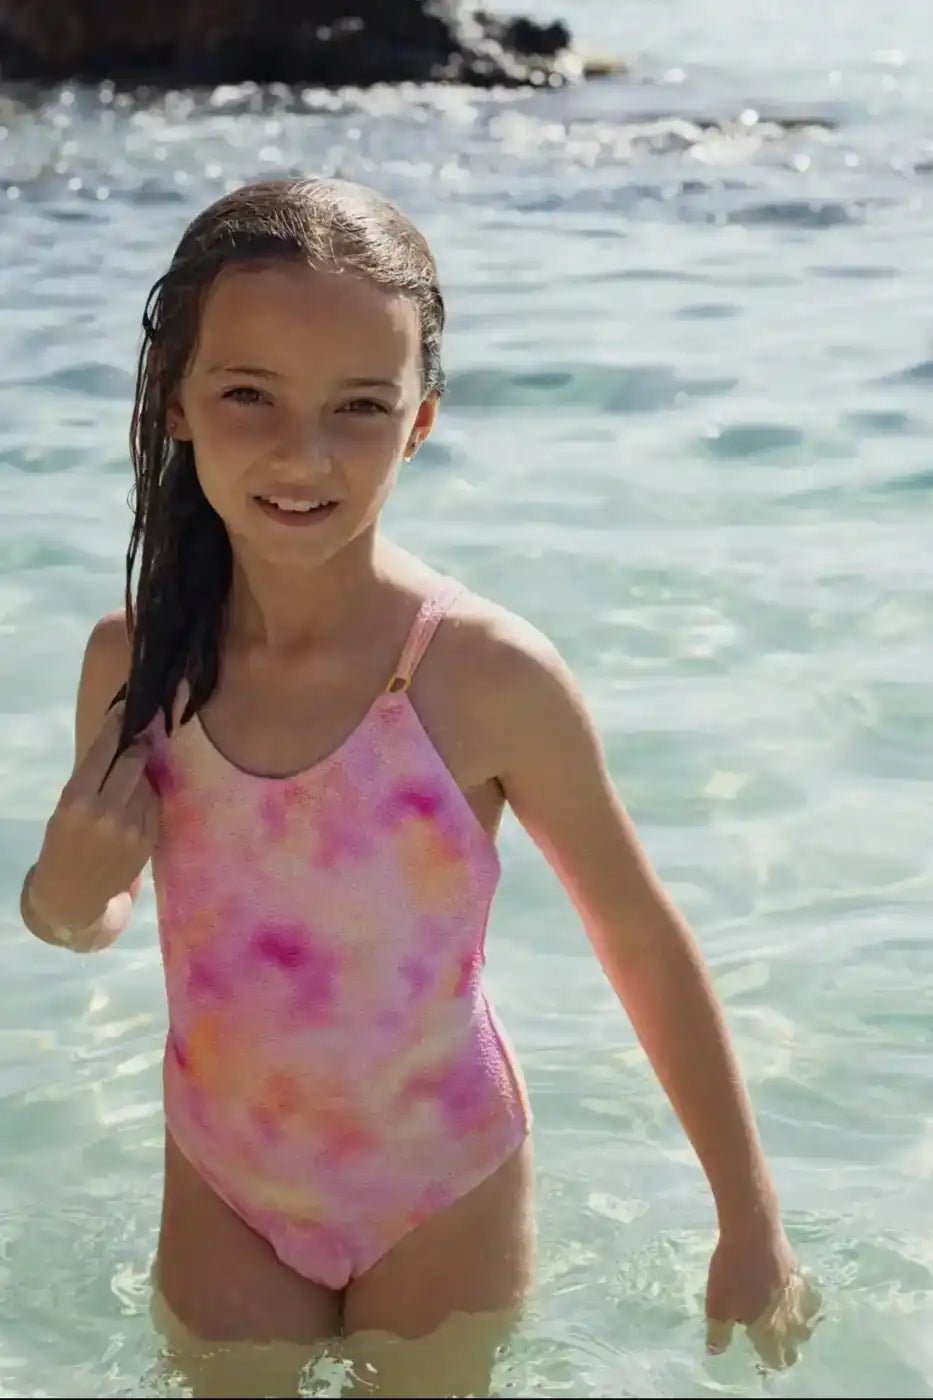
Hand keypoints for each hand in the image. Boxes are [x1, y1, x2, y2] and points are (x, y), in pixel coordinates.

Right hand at [29, 703, 158, 950]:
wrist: (72, 897)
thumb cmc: (64, 844)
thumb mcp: (66, 809)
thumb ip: (92, 778)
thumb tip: (122, 740)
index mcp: (76, 800)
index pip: (104, 751)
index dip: (117, 726)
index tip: (126, 709)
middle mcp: (105, 812)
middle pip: (133, 762)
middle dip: (137, 748)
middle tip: (139, 740)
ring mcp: (130, 828)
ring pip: (147, 782)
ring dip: (142, 777)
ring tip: (130, 783)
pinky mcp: (148, 841)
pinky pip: (155, 804)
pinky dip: (149, 799)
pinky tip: (137, 805)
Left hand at [706, 1219, 821, 1369]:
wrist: (753, 1230)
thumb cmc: (733, 1271)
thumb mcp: (716, 1306)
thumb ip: (719, 1333)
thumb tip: (717, 1352)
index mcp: (771, 1330)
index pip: (779, 1359)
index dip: (770, 1361)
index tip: (761, 1355)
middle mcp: (791, 1317)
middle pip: (797, 1342)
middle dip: (787, 1345)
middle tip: (773, 1338)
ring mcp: (799, 1294)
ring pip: (807, 1319)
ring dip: (799, 1323)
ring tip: (786, 1318)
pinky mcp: (800, 1272)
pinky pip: (807, 1293)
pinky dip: (802, 1297)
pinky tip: (792, 1291)